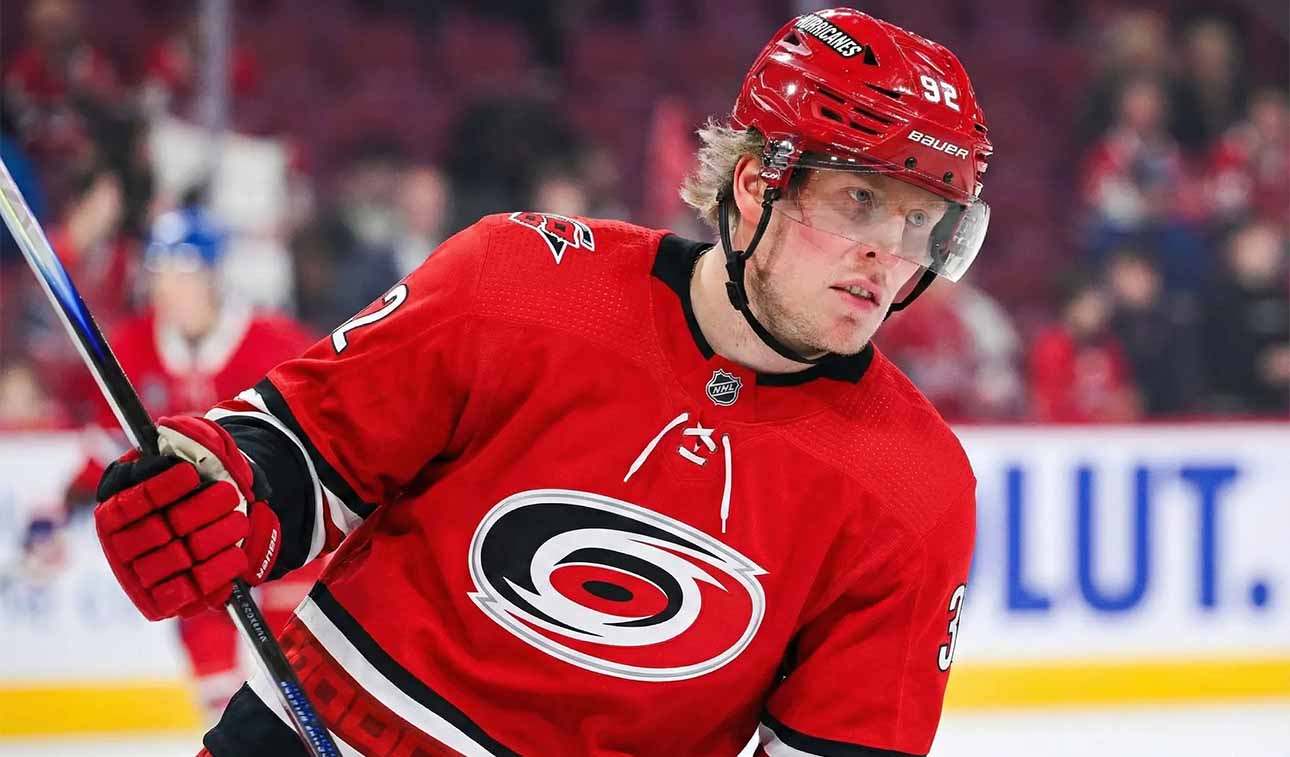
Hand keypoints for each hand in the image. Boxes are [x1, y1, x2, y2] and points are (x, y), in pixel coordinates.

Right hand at [94, 416, 281, 620]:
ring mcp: (141, 577)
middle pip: (154, 533)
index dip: (159, 489)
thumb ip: (186, 437)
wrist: (225, 517)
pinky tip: (236, 555)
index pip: (130, 501)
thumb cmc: (204, 481)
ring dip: (212, 538)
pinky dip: (214, 574)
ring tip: (239, 519)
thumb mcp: (198, 450)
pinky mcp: (164, 602)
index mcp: (116, 509)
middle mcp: (121, 546)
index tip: (191, 475)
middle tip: (229, 494)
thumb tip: (169, 429)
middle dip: (197, 512)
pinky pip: (185, 596)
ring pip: (173, 562)